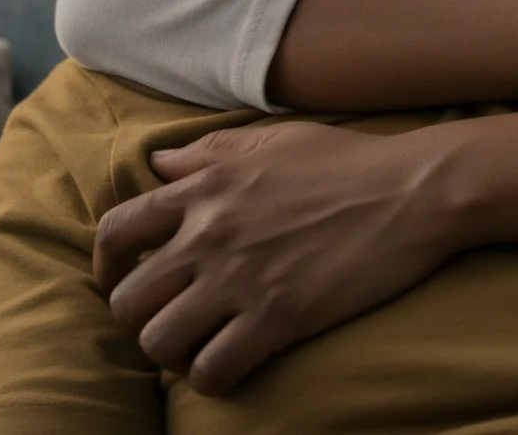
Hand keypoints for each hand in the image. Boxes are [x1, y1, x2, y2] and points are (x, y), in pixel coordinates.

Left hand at [93, 120, 462, 394]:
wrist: (411, 191)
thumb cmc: (346, 161)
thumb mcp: (271, 141)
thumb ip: (207, 154)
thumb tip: (157, 164)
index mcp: (204, 189)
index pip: (116, 231)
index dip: (106, 265)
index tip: (121, 279)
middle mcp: (209, 236)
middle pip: (128, 299)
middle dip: (140, 316)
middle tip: (168, 318)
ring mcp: (241, 280)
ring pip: (159, 341)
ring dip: (171, 351)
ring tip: (196, 345)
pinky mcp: (278, 318)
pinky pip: (212, 369)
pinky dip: (211, 377)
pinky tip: (228, 365)